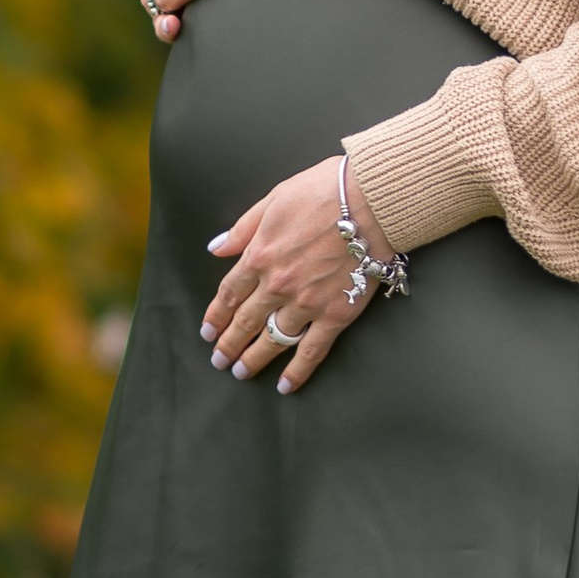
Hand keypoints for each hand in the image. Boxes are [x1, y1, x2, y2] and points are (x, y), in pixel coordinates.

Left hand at [203, 155, 392, 396]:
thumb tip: (216, 248)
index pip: (229, 293)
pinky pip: (312, 351)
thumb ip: (243, 228)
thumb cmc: (324, 191)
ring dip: (254, 359)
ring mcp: (306, 303)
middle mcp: (278, 285)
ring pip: (272, 339)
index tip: (207, 330)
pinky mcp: (336, 315)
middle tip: (218, 359)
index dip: (216, 315)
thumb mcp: (274, 199)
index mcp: (259, 256)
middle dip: (228, 342)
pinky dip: (297, 372)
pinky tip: (285, 386)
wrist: (371, 200)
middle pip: (246, 321)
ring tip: (241, 371)